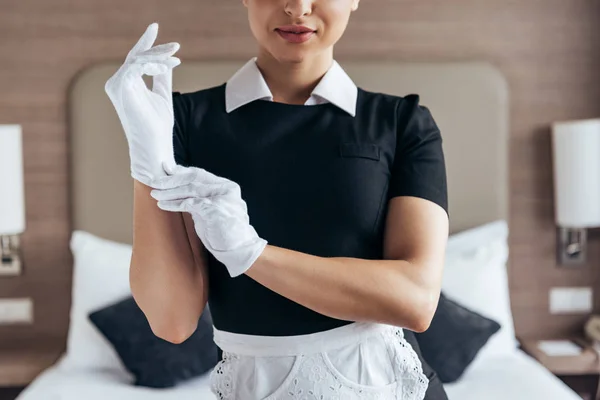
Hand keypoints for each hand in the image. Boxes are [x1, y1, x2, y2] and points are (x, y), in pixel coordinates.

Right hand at [105, 22, 181, 186]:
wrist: (155, 147)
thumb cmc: (159, 127)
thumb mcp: (163, 95)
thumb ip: (162, 76)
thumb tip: (167, 60)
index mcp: (128, 84)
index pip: (136, 58)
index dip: (146, 42)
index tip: (155, 26)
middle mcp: (118, 83)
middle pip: (137, 55)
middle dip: (156, 48)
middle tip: (176, 46)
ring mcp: (116, 85)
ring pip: (137, 58)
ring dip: (158, 56)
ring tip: (175, 59)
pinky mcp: (119, 87)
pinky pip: (135, 65)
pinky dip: (151, 64)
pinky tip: (165, 66)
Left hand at [149, 163, 267, 277]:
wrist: (240, 249)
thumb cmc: (225, 231)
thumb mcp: (212, 209)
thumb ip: (199, 198)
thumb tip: (178, 189)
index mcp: (225, 186)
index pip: (199, 173)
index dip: (180, 171)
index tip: (164, 170)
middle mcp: (225, 189)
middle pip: (193, 178)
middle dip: (171, 180)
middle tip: (154, 182)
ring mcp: (221, 199)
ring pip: (190, 189)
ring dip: (169, 192)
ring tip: (155, 194)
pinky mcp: (215, 211)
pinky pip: (190, 204)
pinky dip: (174, 204)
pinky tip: (163, 205)